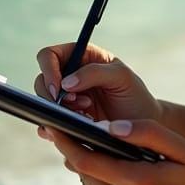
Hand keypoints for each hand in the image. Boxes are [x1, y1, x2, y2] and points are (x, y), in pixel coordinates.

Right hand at [34, 41, 161, 124]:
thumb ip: (95, 72)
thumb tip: (66, 83)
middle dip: (53, 94)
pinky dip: (56, 128)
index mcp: (82, 57)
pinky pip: (48, 124)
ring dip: (58, 111)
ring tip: (85, 115)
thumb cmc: (135, 96)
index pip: (51, 55)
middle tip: (75, 103)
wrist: (143, 128)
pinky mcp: (66, 121)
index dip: (48, 69)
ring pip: (43, 103)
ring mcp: (67, 100)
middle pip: (41, 80)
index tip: (58, 87)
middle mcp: (70, 77)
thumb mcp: (122, 77)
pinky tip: (74, 129)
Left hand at [36, 119, 184, 184]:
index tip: (54, 128)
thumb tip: (112, 127)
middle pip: (87, 176)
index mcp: (138, 183)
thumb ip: (146, 132)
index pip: (88, 161)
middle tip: (70, 133)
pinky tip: (121, 175)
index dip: (68, 143)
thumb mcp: (180, 147)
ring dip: (94, 171)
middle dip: (76, 154)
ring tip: (97, 151)